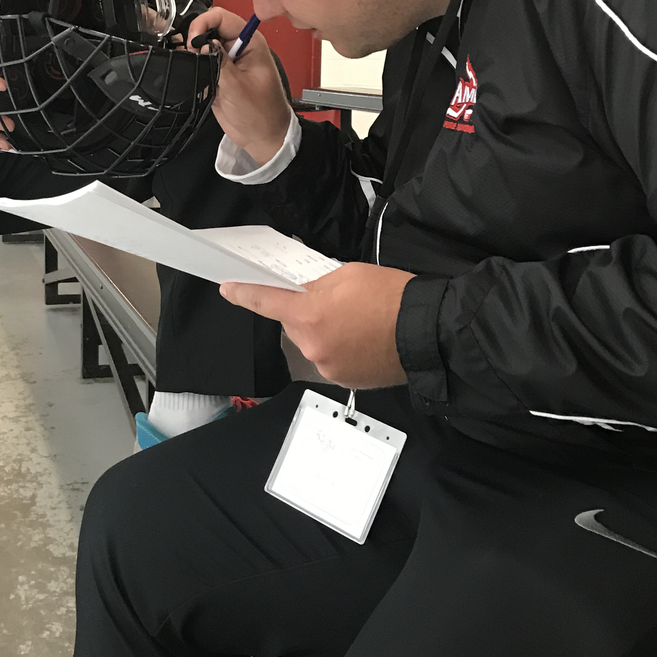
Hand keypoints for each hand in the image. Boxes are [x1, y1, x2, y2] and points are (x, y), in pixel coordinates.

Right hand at [187, 6, 293, 165]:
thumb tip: (202, 44)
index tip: (193, 40)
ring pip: (203, 46)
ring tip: (192, 67)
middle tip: (190, 55)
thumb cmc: (261, 115)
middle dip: (195, 39)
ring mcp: (228, 62)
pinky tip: (195, 78)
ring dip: (194, 54)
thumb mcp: (237, 87)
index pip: (222, 17)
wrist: (262, 138)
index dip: (203, 24)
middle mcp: (239, 49)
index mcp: (251, 44)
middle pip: (209, 28)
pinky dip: (194, 68)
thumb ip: (218, 62)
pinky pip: (201, 63)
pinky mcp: (219, 75)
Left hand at [221, 262, 413, 386]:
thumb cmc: (392, 297)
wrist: (427, 332)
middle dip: (307, 312)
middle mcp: (312, 346)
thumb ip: (317, 285)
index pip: (266, 302)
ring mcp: (328, 367)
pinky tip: (362, 340)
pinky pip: (330, 359)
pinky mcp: (344, 380)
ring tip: (357, 323)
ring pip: (312, 343)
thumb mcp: (349, 275)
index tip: (228, 289)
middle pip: (294, 324)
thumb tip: (303, 292)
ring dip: (324, 332)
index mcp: (310, 314)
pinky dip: (339, 349)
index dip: (244, 294)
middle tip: (336, 303)